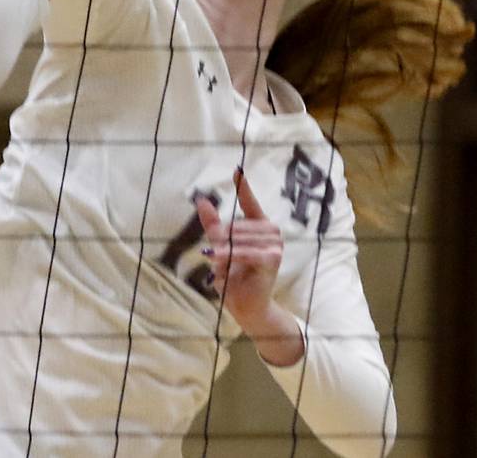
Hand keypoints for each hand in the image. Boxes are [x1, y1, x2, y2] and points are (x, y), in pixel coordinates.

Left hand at [197, 167, 284, 333]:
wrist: (247, 306)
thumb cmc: (235, 276)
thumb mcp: (221, 247)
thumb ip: (213, 225)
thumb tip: (201, 200)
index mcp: (260, 225)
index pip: (250, 202)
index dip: (243, 186)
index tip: (236, 169)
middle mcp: (271, 231)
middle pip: (235, 225)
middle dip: (220, 240)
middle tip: (211, 255)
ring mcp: (275, 244)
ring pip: (237, 239)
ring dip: (222, 252)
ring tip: (214, 263)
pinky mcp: (272, 258)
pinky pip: (245, 252)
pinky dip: (231, 258)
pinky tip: (218, 262)